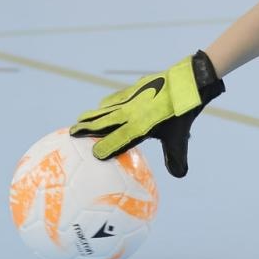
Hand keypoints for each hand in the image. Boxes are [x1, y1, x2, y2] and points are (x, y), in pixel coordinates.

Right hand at [70, 52, 224, 176]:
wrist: (187, 83)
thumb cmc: (182, 113)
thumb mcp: (180, 138)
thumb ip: (176, 158)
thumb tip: (180, 176)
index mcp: (139, 126)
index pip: (117, 140)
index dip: (105, 148)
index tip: (94, 155)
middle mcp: (130, 112)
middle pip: (103, 121)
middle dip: (86, 128)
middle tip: (71, 133)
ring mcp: (130, 98)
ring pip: (105, 108)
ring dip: (92, 115)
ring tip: (80, 120)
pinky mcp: (133, 89)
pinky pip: (114, 98)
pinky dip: (105, 104)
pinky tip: (103, 106)